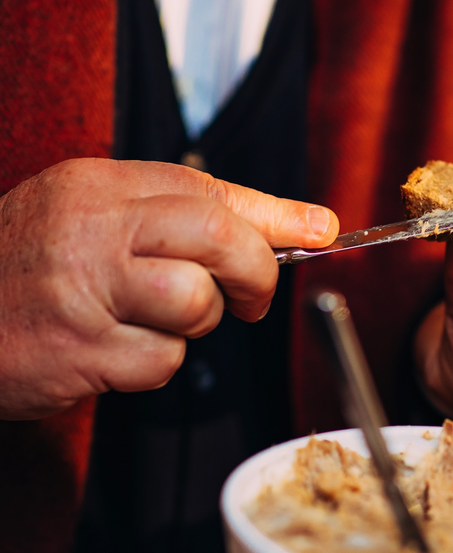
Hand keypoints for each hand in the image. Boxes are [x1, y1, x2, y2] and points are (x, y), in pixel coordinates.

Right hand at [0, 158, 338, 419]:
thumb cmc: (26, 271)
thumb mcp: (94, 221)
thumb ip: (178, 219)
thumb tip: (290, 226)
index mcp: (99, 187)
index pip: (210, 190)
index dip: (276, 214)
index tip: (322, 229)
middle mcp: (91, 226)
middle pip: (217, 236)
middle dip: (254, 271)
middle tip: (250, 297)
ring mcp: (82, 287)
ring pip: (196, 301)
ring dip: (194, 323)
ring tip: (153, 321)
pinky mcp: (77, 347)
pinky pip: (161, 360)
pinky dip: (154, 364)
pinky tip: (113, 353)